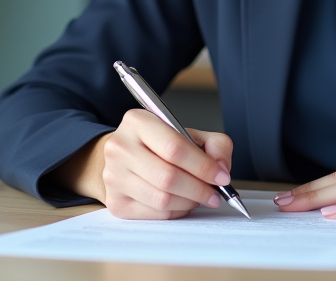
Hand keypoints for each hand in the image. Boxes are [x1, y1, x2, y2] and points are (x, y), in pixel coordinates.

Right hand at [51, 109, 233, 219]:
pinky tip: (182, 202)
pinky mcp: (115, 202)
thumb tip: (221, 168)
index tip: (221, 177)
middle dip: (199, 189)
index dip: (203, 166)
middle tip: (215, 194)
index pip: (174, 148)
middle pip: (167, 177)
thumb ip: (215, 144)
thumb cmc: (160, 145)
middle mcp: (120, 148)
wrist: (126, 157)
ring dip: (189, 202)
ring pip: (162, 199)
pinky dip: (176, 211)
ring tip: (200, 197)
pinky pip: (155, 213)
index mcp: (138, 122)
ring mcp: (113, 177)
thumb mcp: (190, 133)